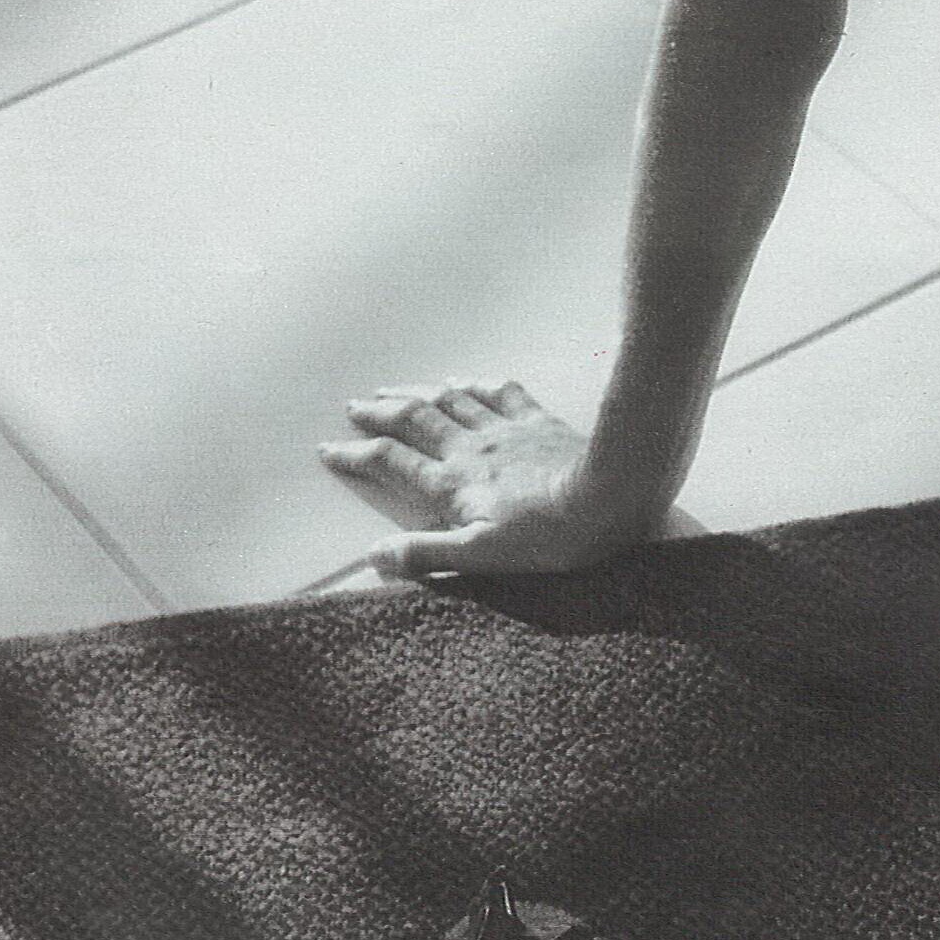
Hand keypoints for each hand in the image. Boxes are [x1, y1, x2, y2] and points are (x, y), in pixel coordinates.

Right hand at [318, 382, 646, 580]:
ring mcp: (504, 429)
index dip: (356, 455)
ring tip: (394, 389)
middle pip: (414, 421)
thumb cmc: (548, 537)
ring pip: (450, 401)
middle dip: (379, 413)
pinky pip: (499, 393)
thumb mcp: (480, 558)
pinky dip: (475, 385)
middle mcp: (471, 447)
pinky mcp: (537, 421)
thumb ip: (425, 554)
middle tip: (354, 407)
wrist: (610, 495)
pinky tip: (466, 382)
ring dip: (417, 393)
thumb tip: (376, 555)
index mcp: (452, 483)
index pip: (391, 462)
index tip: (330, 448)